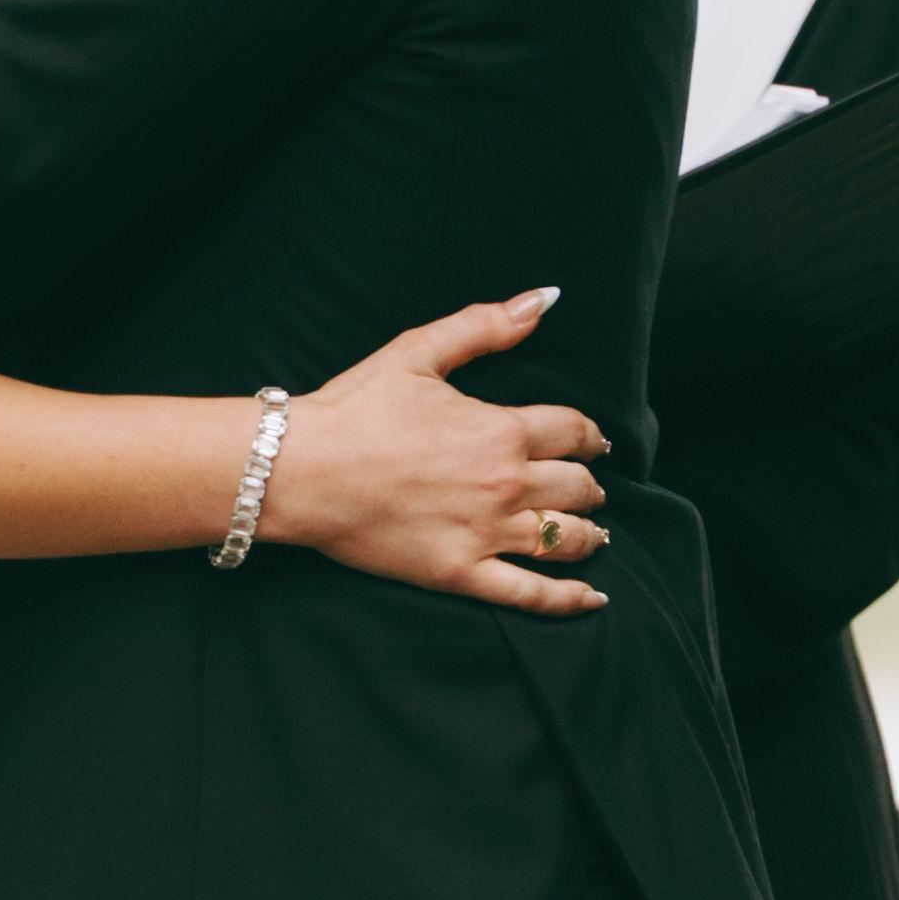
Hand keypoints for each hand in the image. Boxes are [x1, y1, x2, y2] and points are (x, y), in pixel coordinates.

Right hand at [262, 289, 613, 615]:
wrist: (303, 469)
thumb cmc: (355, 409)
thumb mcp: (417, 352)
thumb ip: (483, 326)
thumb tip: (542, 300)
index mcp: (501, 430)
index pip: (572, 431)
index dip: (589, 435)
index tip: (592, 441)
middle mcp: (506, 484)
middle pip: (578, 487)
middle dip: (591, 484)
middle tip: (592, 486)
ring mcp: (486, 533)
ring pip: (565, 538)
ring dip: (590, 535)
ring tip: (595, 534)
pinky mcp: (461, 573)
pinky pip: (531, 594)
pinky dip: (569, 599)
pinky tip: (593, 598)